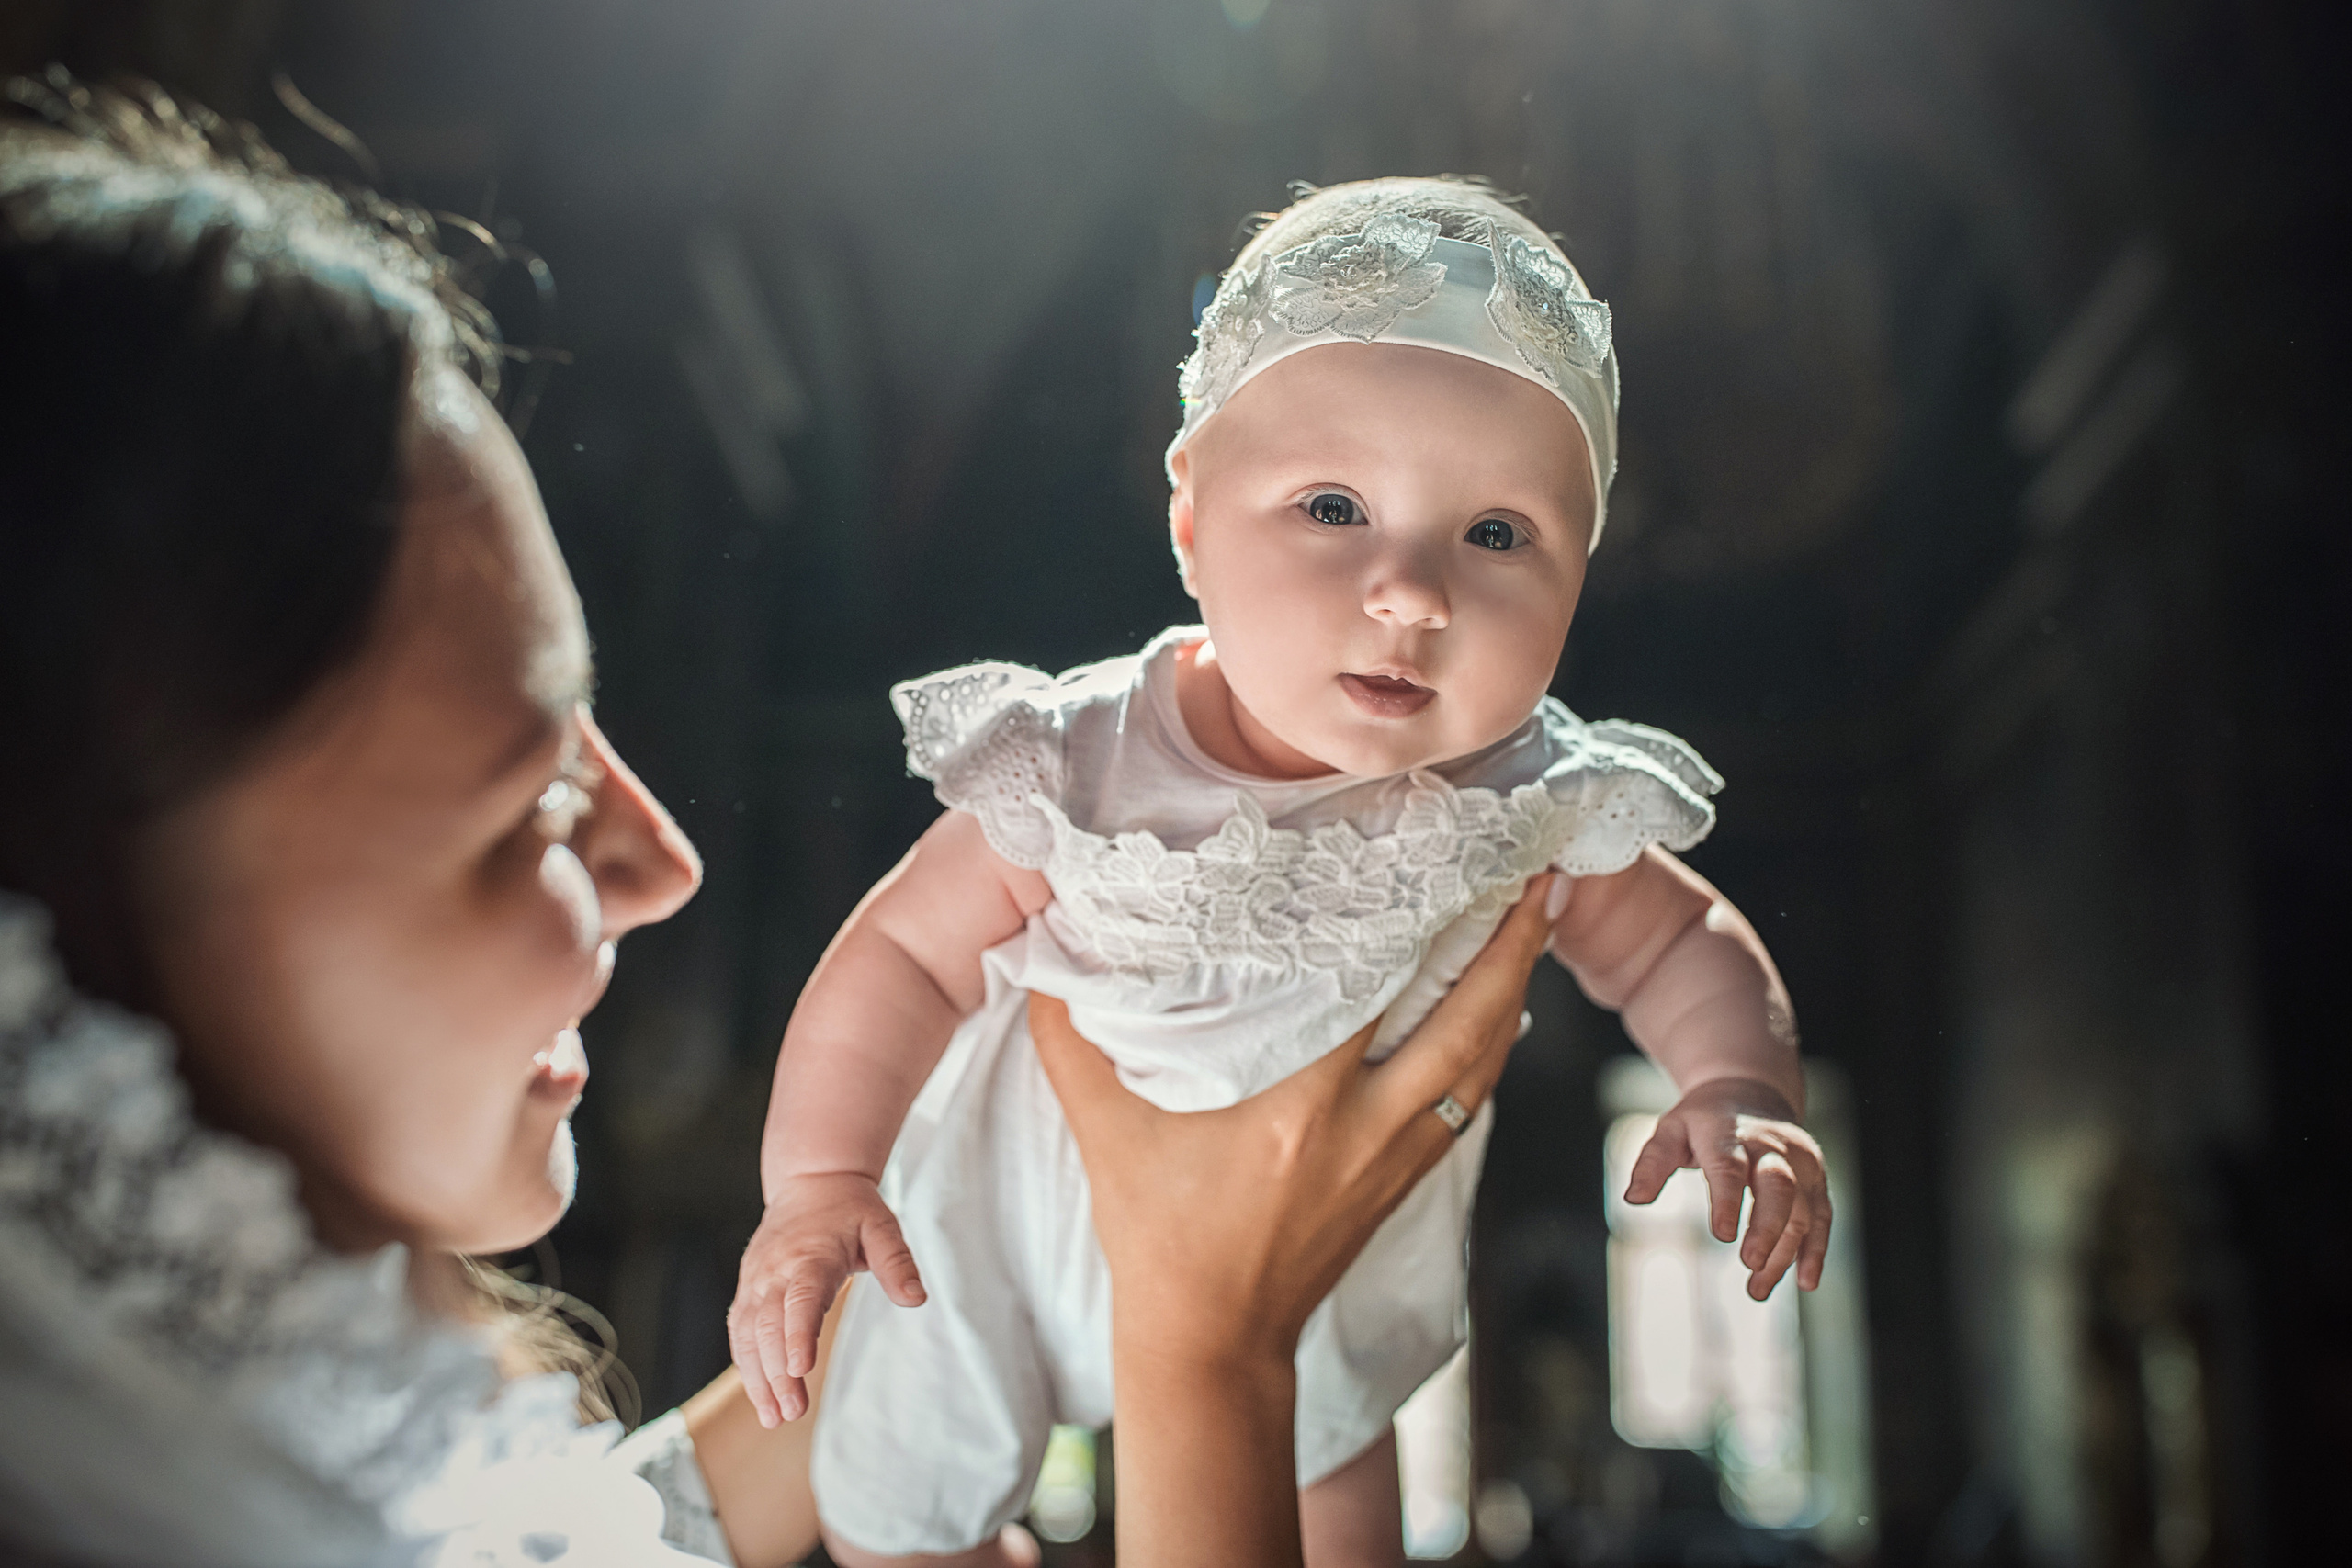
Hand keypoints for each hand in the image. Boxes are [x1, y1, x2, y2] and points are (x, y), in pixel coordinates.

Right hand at [727, 1171, 924, 1427]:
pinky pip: (740, 1331)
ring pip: (748, 1335)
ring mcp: (757, 1281)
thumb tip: (915, 1298)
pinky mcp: (748, 1289)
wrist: (809, 1183)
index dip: (798, 1334)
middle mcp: (776, 1271)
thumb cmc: (850, 1209)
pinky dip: (746, 1365)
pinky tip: (760, 1396)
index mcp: (810, 1256)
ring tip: (773, 1418)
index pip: (801, 1299)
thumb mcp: (882, 1226)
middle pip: (770, 1326)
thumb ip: (897, 1263)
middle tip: (793, 1412)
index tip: (800, 1369)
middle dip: (777, 1372)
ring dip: (757, 1377)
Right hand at [1029, 876, 1556, 1366]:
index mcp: (1295, 1108)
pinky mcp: (1407, 1179)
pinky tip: (1503, 1000)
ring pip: (1483, 1060)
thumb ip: (1071, 1031)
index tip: (1429, 850)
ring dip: (1514, 984)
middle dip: (1509, 943)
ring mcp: (1395, 1157)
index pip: (1370, 990)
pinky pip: (1471, 1096)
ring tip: (1535, 914)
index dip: (1408, 916)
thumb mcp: (1101, 1125)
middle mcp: (1363, 1128)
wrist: (1211, 1338)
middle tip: (1536, 868)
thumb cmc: (1154, 1227)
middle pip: (1465, 1022)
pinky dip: (1493, 1040)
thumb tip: (1049, 940)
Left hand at [1625, 1076, 1829, 1297]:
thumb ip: (1653, 1162)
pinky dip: (1816, 1249)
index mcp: (1729, 1133)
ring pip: (1801, 1209)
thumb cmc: (1704, 1120)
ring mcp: (1799, 1161)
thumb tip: (1634, 1199)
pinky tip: (1805, 1281)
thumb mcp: (1670, 1130)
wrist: (1751, 1091)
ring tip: (1757, 1290)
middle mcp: (1771, 1146)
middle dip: (1767, 1227)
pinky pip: (1822, 1216)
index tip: (1721, 1235)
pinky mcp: (1815, 1177)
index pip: (1729, 1167)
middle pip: (1778, 1186)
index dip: (1727, 1200)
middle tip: (1750, 1264)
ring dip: (1784, 1253)